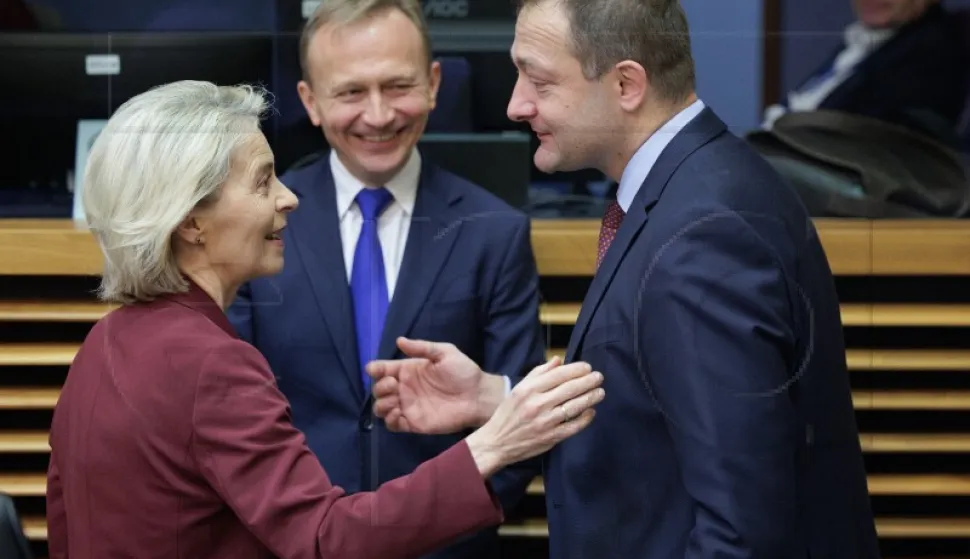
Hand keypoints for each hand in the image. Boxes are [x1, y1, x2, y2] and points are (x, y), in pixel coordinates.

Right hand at [367, 337, 491, 433]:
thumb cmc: (463, 372)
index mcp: (409, 370)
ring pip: (381, 408)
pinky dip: (390, 420)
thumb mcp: (445, 352)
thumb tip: (399, 340)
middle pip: (379, 389)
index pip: (384, 369)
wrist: (478, 396)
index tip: (374, 370)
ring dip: (381, 404)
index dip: (375, 369)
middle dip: (380, 387)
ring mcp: (408, 406)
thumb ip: (422, 347)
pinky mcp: (413, 423)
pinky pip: (393, 425)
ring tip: (394, 401)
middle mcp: (405, 389)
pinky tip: (398, 414)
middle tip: (394, 385)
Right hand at [464, 358, 604, 477]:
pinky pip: (573, 426)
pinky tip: (591, 411)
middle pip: (569, 389)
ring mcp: (545, 422)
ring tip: (600, 392)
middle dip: (588, 381)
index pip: (558, 375)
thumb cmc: (508, 414)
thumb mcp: (518, 390)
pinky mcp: (551, 437)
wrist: (497, 443)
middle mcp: (537, 404)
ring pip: (574, 406)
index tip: (588, 367)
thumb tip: (558, 360)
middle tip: (599, 377)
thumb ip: (538, 373)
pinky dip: (585, 418)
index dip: (576, 370)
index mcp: (528, 389)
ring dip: (590, 398)